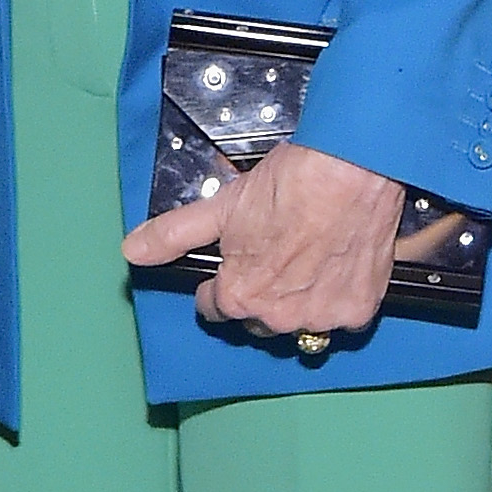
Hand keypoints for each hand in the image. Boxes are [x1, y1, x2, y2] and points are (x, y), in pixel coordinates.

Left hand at [124, 138, 403, 343]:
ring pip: (301, 322)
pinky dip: (338, 298)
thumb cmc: (290, 184)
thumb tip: (133, 250)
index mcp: (239, 297)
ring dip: (299, 301)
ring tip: (308, 259)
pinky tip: (337, 266)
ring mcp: (320, 318)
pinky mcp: (357, 312)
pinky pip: (341, 317)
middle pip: (259, 319)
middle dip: (260, 295)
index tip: (231, 268)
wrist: (352, 169)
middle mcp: (278, 318)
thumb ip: (173, 235)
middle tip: (275, 256)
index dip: (218, 286)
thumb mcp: (220, 206)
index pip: (216, 308)